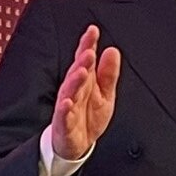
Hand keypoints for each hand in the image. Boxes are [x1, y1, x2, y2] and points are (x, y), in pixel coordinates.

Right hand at [52, 24, 119, 160]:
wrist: (78, 145)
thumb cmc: (88, 117)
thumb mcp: (105, 94)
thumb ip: (109, 73)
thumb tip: (112, 51)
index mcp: (85, 81)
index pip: (85, 59)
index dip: (88, 44)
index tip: (93, 30)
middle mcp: (74, 90)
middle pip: (77, 72)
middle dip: (82, 62)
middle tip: (89, 52)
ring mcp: (67, 106)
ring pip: (69, 91)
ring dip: (74, 81)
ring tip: (81, 72)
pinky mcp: (64, 123)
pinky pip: (63, 115)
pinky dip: (64, 108)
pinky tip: (66, 102)